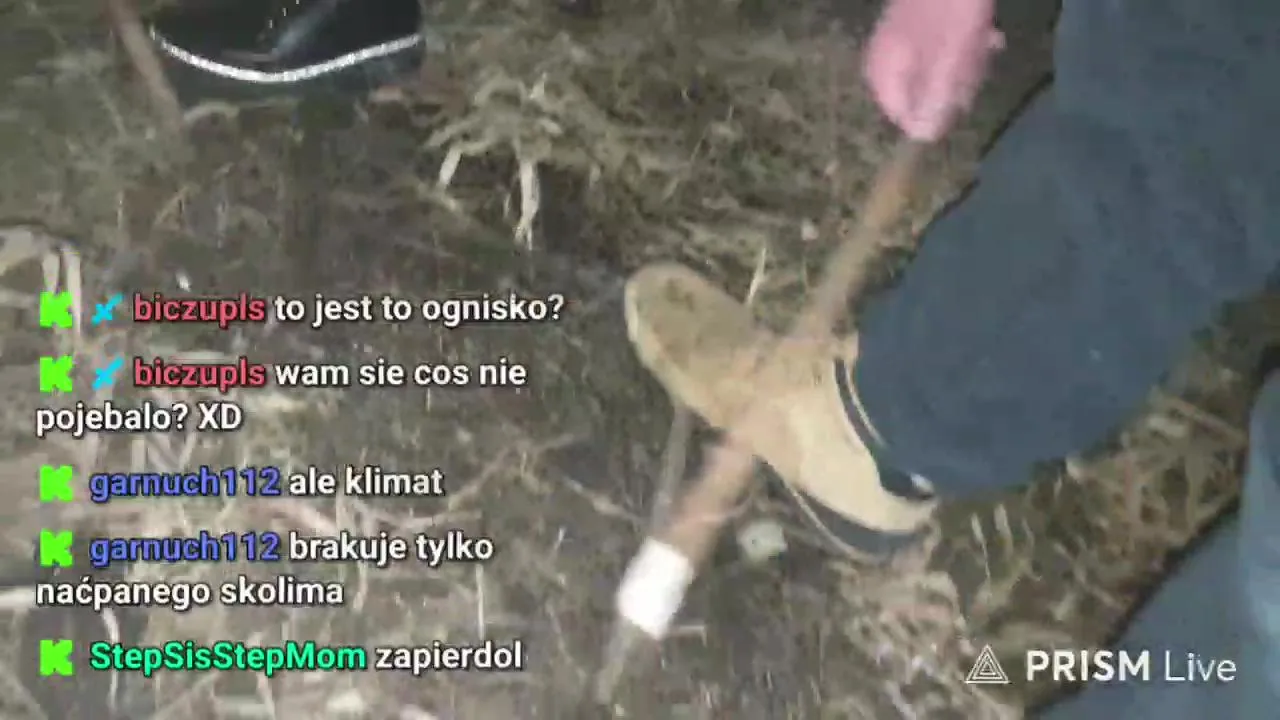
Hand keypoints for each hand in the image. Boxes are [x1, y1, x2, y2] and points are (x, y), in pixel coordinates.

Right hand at [863, 0, 1003, 140]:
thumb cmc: (950, 11)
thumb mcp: (947, 63)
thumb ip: (934, 103)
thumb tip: (923, 139)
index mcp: (882, 74)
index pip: (905, 118)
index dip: (937, 114)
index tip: (962, 98)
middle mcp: (884, 61)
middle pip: (922, 97)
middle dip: (956, 87)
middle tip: (976, 67)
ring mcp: (902, 42)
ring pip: (937, 74)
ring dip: (966, 67)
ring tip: (986, 45)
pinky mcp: (922, 26)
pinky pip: (942, 53)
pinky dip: (965, 50)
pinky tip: (986, 36)